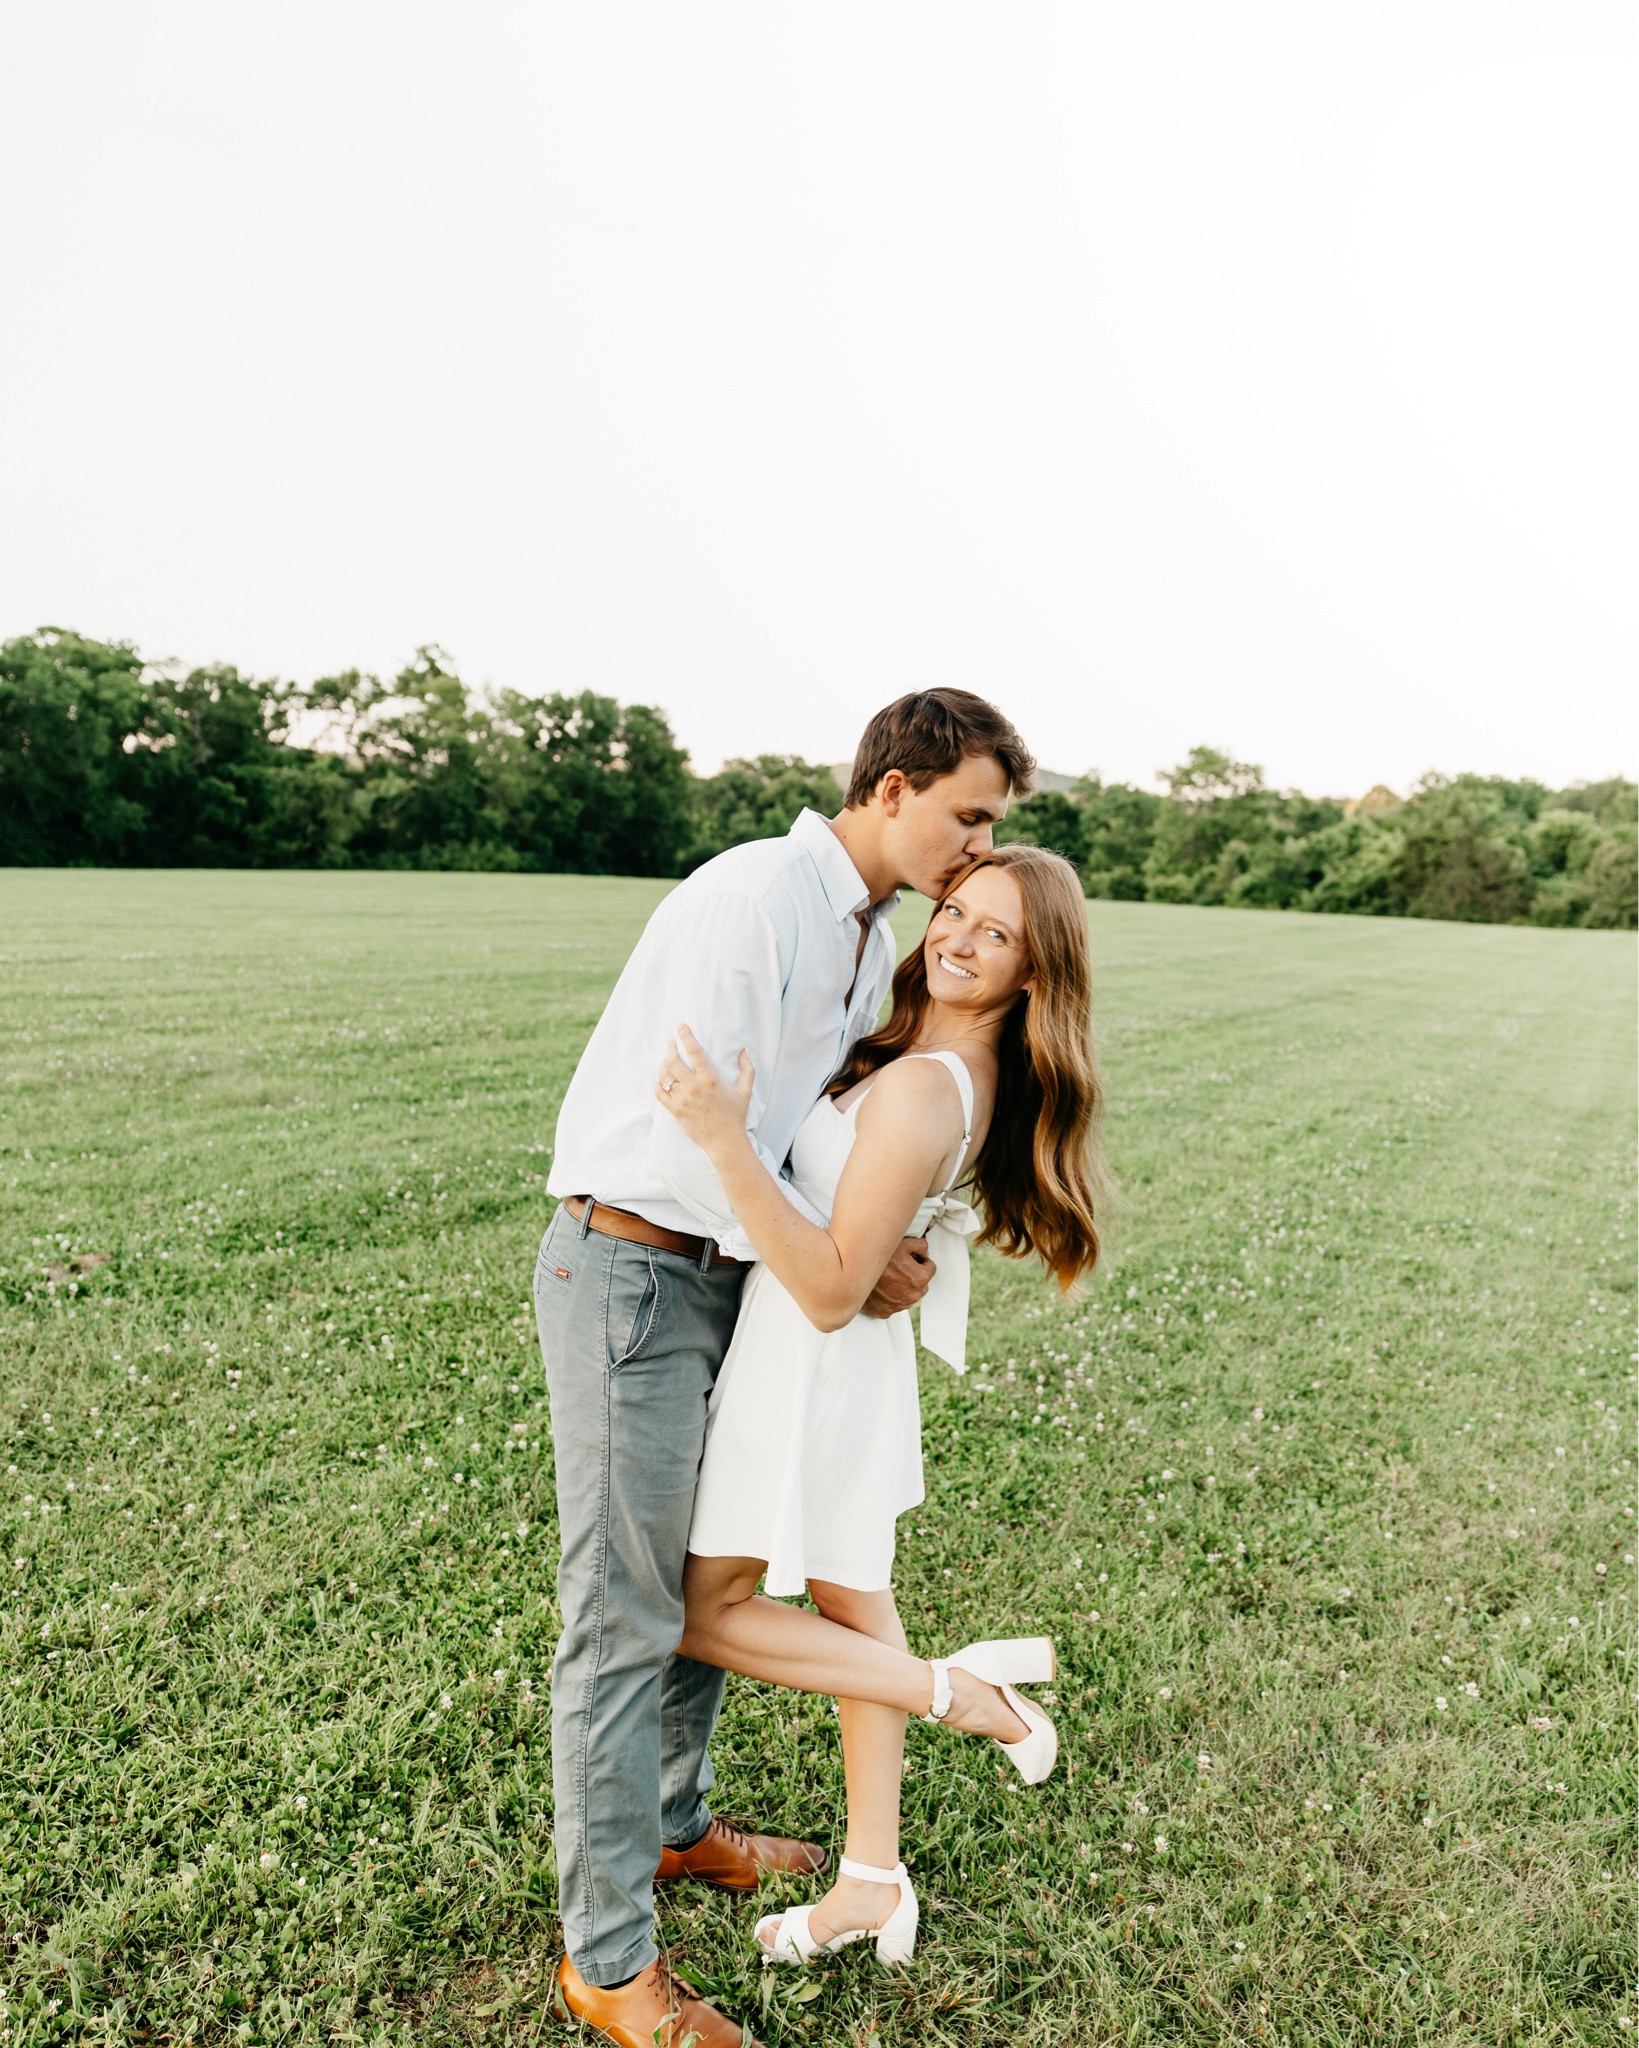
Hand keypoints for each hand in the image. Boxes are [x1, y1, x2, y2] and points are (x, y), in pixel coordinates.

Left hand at [656, 1023, 753, 1156]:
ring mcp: (683, 1100)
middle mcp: (695, 1088)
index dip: (686, 1037)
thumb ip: (747, 1069)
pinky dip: (658, 1084)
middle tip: (671, 1043)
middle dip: (670, 1048)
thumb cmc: (736, 1116)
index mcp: (711, 1080)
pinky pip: (659, 1093)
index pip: (695, 1052)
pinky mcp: (675, 1111)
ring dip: (663, 1065)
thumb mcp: (745, 1091)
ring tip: (666, 1060)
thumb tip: (745, 1051)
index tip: (681, 1027)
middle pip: (674, 1061)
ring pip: (665, 1076)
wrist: (724, 1142)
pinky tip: (661, 1079)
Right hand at [861, 1236, 934, 1318]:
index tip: (910, 1258)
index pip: (931, 1268)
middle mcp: (913, 1295)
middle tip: (899, 1266)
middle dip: (914, 1275)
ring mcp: (899, 1305)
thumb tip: (924, 1251)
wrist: (853, 1273)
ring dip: (904, 1287)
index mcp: (920, 1278)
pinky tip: (882, 1287)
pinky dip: (890, 1297)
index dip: (921, 1260)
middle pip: (921, 1283)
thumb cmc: (879, 1258)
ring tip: (889, 1276)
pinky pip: (894, 1304)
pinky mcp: (886, 1312)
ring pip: (909, 1295)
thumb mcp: (903, 1243)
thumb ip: (920, 1245)